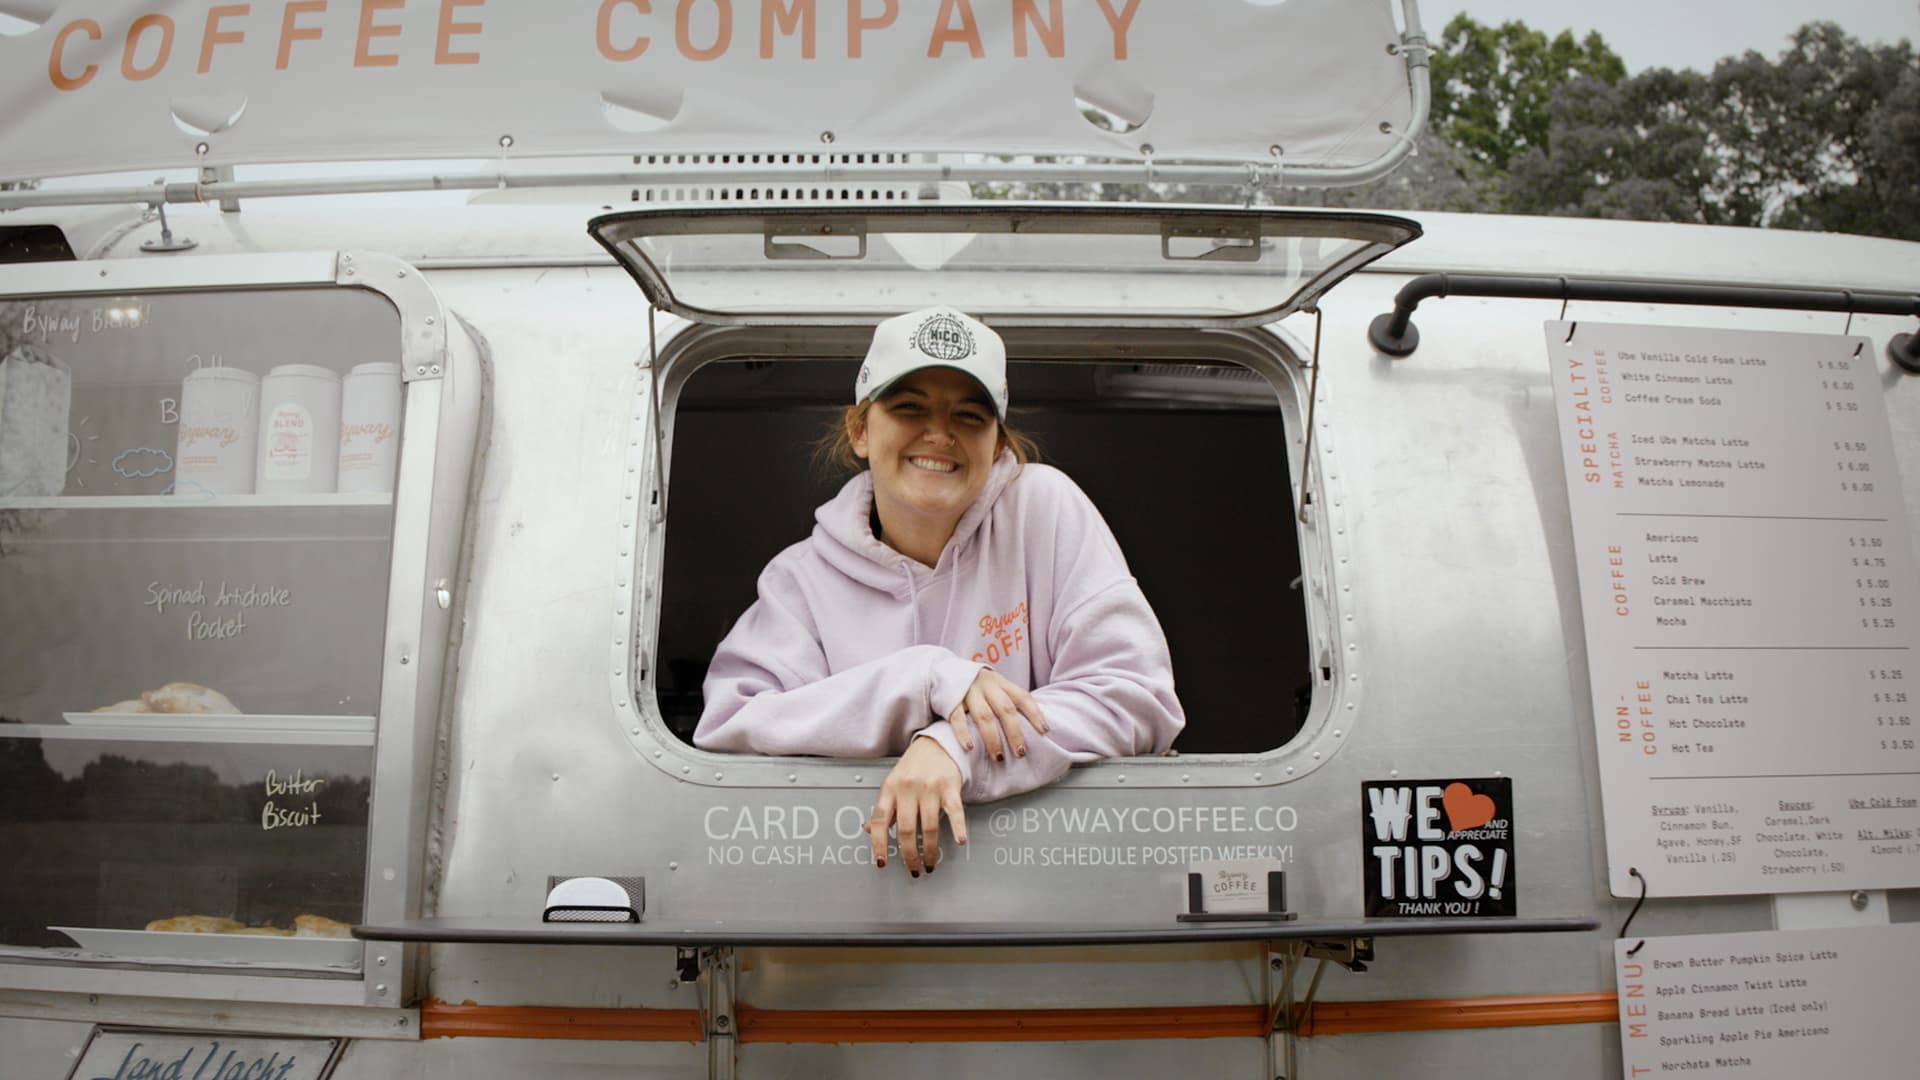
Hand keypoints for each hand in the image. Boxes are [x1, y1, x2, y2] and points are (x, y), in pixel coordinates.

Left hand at [868, 737, 966, 876]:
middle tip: (913, 868)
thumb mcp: (892, 784)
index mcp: (889, 789)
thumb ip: (884, 808)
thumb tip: (868, 830)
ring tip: (930, 862)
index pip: (880, 821)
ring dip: (930, 850)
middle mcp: (908, 788)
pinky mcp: (949, 786)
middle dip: (909, 854)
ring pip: (928, 826)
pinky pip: (954, 811)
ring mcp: (929, 787)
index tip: (882, 862)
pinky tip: (959, 840)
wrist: (936, 744)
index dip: (879, 844)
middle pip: (906, 829)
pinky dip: (957, 828)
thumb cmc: (913, 766)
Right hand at [948, 668, 1047, 763]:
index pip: (1022, 697)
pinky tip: (969, 748)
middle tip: (1020, 753)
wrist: (945, 671)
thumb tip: (1033, 726)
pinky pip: (958, 718)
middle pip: (1005, 709)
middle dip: (1014, 733)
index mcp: (1001, 682)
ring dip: (993, 739)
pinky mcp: (951, 700)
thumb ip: (1009, 701)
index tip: (1044, 731)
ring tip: (999, 757)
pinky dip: (963, 733)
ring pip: (984, 716)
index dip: (1034, 713)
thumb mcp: (995, 687)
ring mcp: (969, 692)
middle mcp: (987, 686)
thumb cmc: (977, 687)